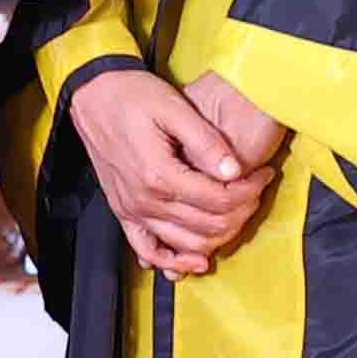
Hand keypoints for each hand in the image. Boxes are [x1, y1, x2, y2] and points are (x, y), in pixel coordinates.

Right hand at [66, 61, 279, 278]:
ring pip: (186, 244)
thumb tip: (236, 170)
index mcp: (159, 175)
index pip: (220, 200)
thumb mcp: (173, 107)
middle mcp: (144, 200)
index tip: (263, 174)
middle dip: (241, 211)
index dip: (250, 190)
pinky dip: (172, 261)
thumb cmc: (131, 96)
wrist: (92, 96)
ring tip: (236, 214)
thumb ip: (206, 141)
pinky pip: (148, 249)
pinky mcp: (123, 211)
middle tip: (255, 189)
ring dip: (218, 237)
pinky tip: (194, 260)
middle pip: (208, 226)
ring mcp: (132, 210)